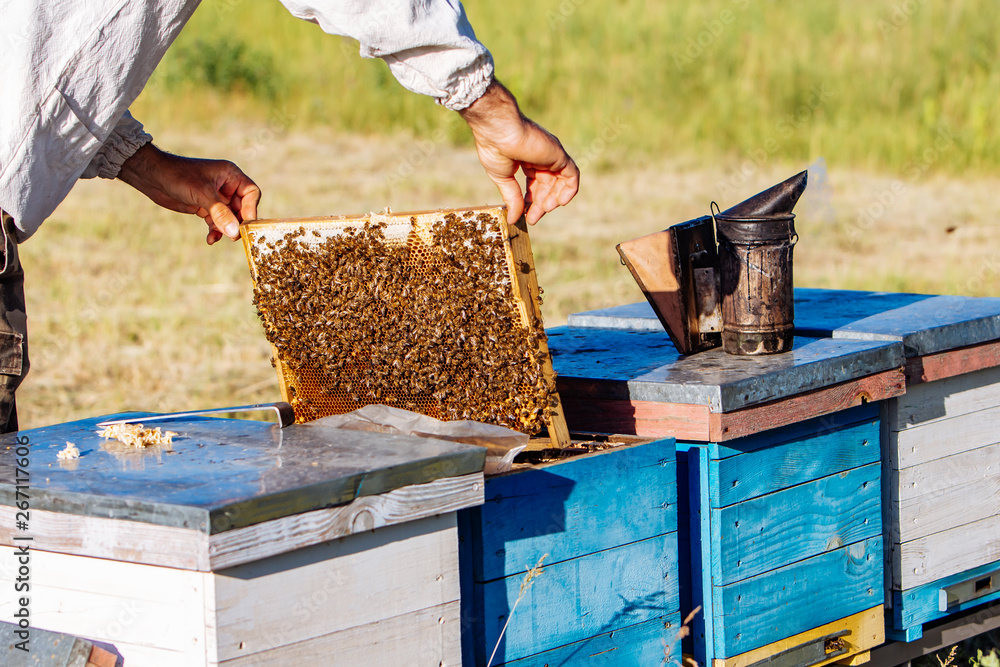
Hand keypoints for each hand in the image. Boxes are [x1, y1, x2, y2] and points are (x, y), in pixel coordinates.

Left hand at [118, 144, 260, 244]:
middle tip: (233, 237)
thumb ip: (220, 214)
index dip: (251, 209)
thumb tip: (235, 233)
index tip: (245, 225)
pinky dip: (215, 231)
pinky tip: (210, 239)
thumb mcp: (202, 194)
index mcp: (230, 175)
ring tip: (218, 237)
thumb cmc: (178, 176)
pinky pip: (217, 222)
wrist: (153, 177)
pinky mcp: (205, 207)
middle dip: (237, 223)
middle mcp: (226, 185)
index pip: (251, 193)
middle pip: (242, 208)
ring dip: (225, 229)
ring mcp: (216, 197)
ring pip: (229, 218)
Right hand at [460, 79, 578, 224]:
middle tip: (532, 218)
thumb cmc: (495, 148)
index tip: (525, 215)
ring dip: (554, 199)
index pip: (535, 184)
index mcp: (526, 160)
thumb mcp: (503, 178)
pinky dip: (569, 190)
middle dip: (541, 204)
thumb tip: (513, 218)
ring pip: (560, 182)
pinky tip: (559, 202)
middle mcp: (541, 157)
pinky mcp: (559, 155)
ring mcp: (551, 155)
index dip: (531, 201)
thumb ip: (512, 198)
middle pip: (548, 186)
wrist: (498, 130)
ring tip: (543, 210)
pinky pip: (572, 176)